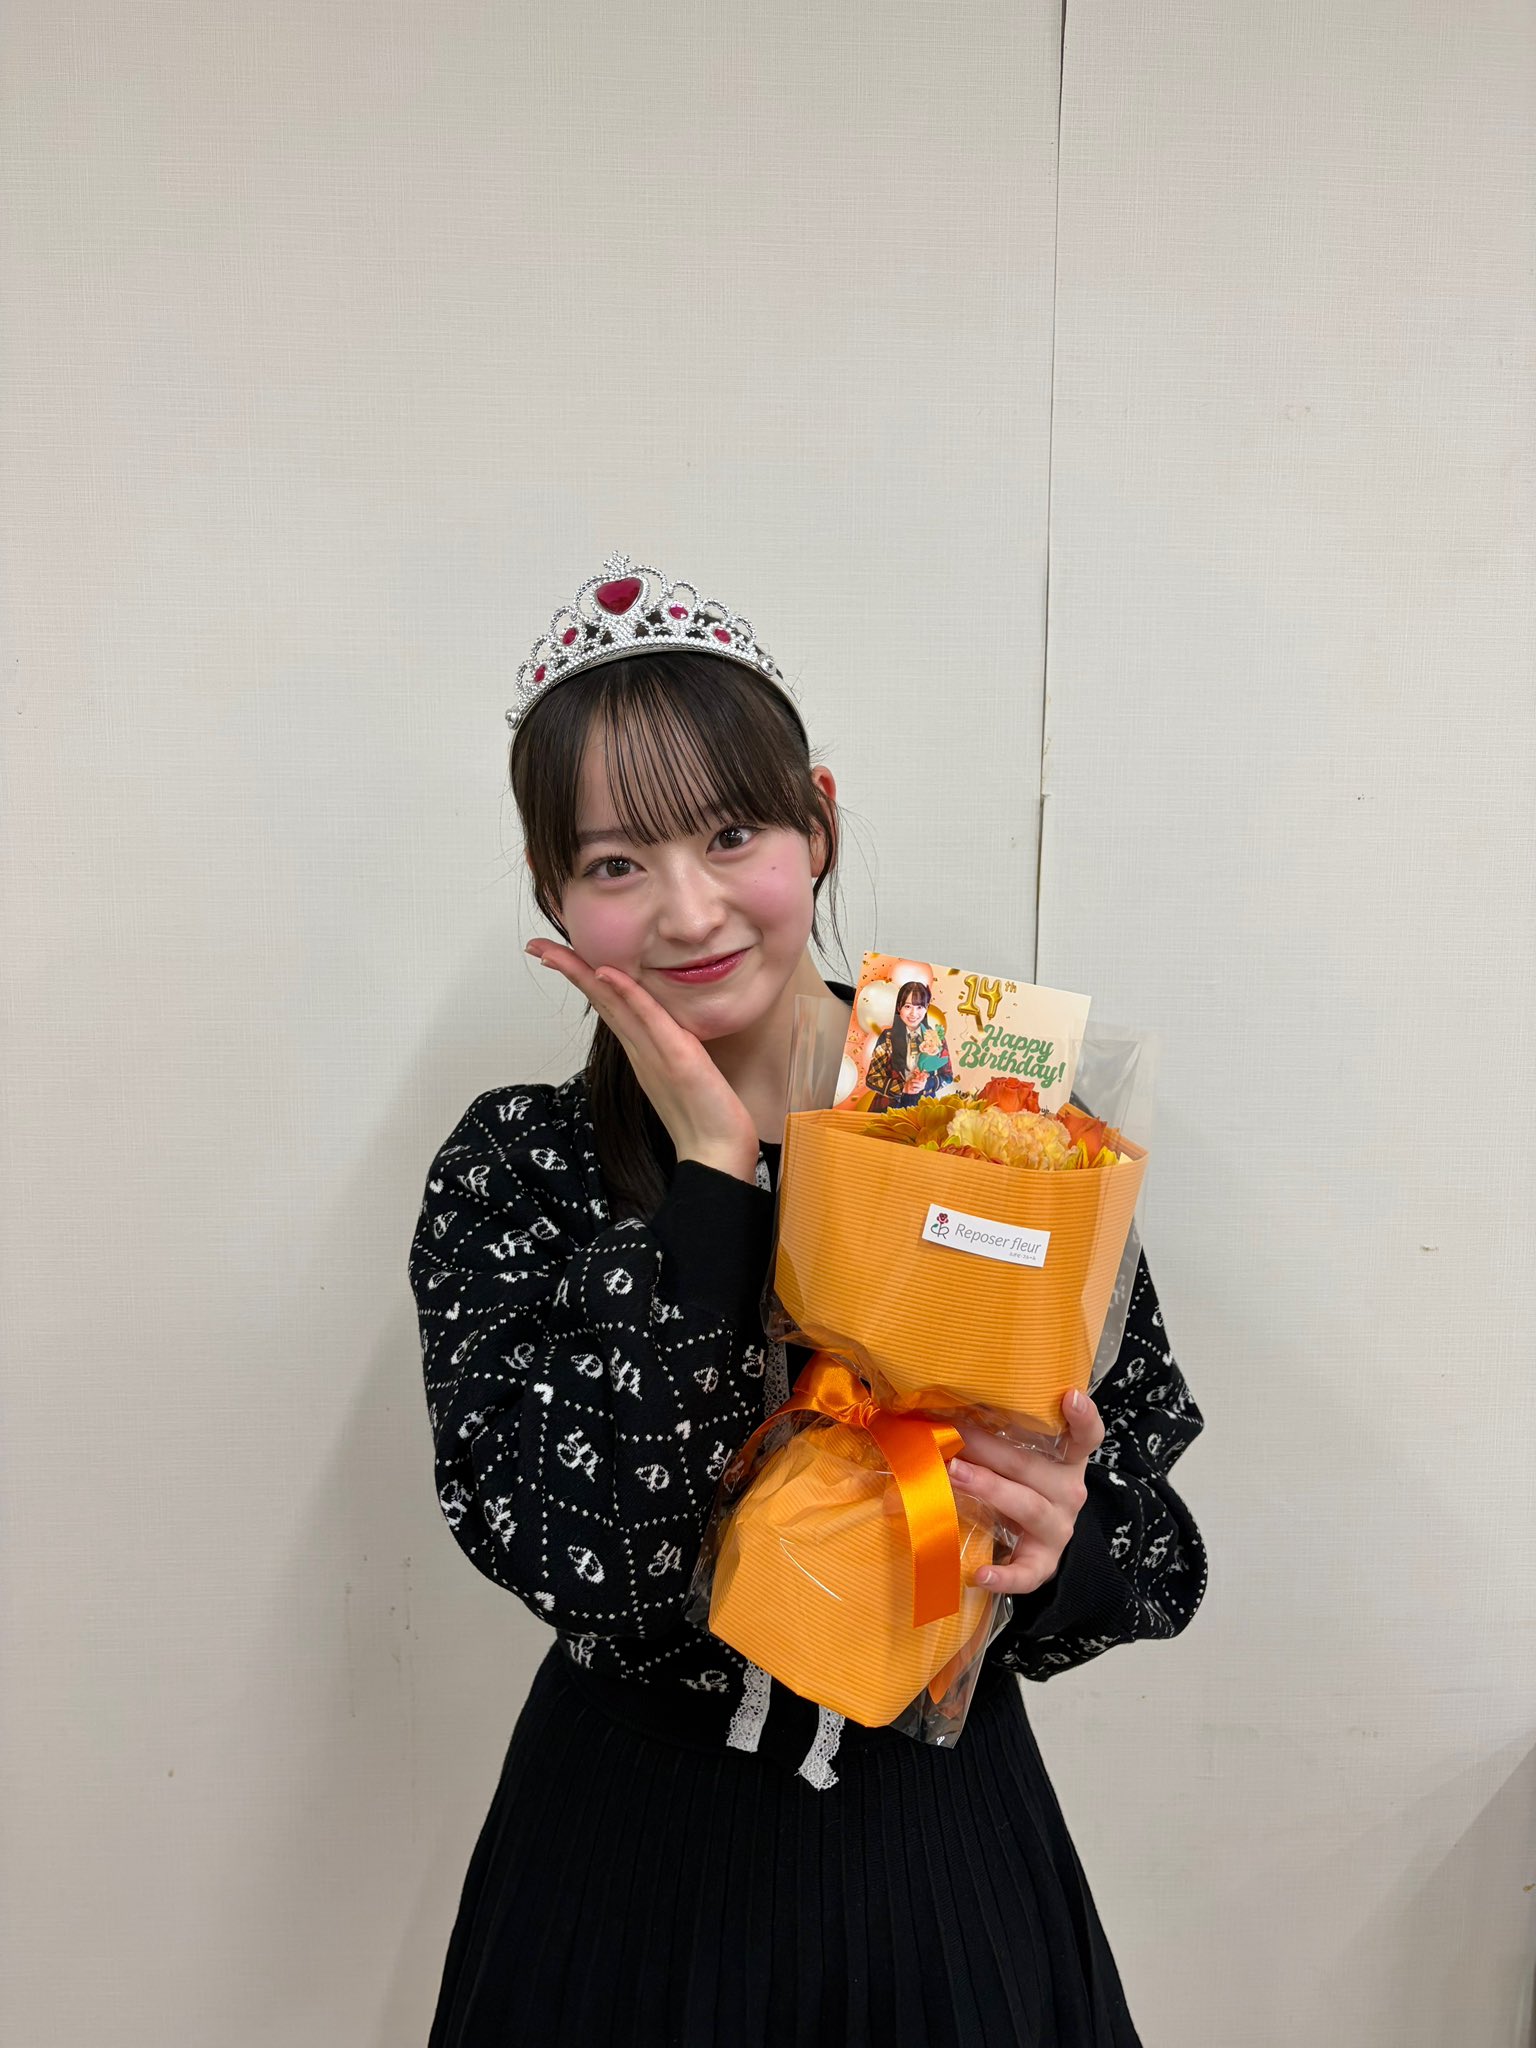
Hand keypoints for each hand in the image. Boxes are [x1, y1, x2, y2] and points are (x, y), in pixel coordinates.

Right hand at [525, 939, 759, 1180]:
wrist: (718, 1154)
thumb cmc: (705, 1117)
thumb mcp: (682, 1070)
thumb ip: (668, 1046)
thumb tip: (663, 1027)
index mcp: (640, 1049)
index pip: (606, 1003)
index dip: (581, 976)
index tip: (556, 954)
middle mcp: (639, 1048)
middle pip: (598, 999)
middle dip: (567, 968)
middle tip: (536, 945)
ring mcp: (652, 1053)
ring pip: (612, 1004)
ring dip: (582, 974)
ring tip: (553, 952)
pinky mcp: (676, 1057)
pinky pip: (648, 1019)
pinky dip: (627, 994)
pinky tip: (605, 973)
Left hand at [946, 1391, 1104, 1595]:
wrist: (1035, 1540)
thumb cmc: (1019, 1485)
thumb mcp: (1018, 1459)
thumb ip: (995, 1433)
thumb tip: (933, 1406)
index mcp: (1066, 1460)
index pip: (1086, 1436)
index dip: (1082, 1416)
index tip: (1068, 1397)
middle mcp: (1068, 1491)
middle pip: (1031, 1467)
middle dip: (989, 1448)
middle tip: (954, 1435)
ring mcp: (1057, 1528)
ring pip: (1027, 1506)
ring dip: (989, 1488)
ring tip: (954, 1475)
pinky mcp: (1043, 1563)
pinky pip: (1026, 1572)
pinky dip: (1004, 1576)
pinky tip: (980, 1575)